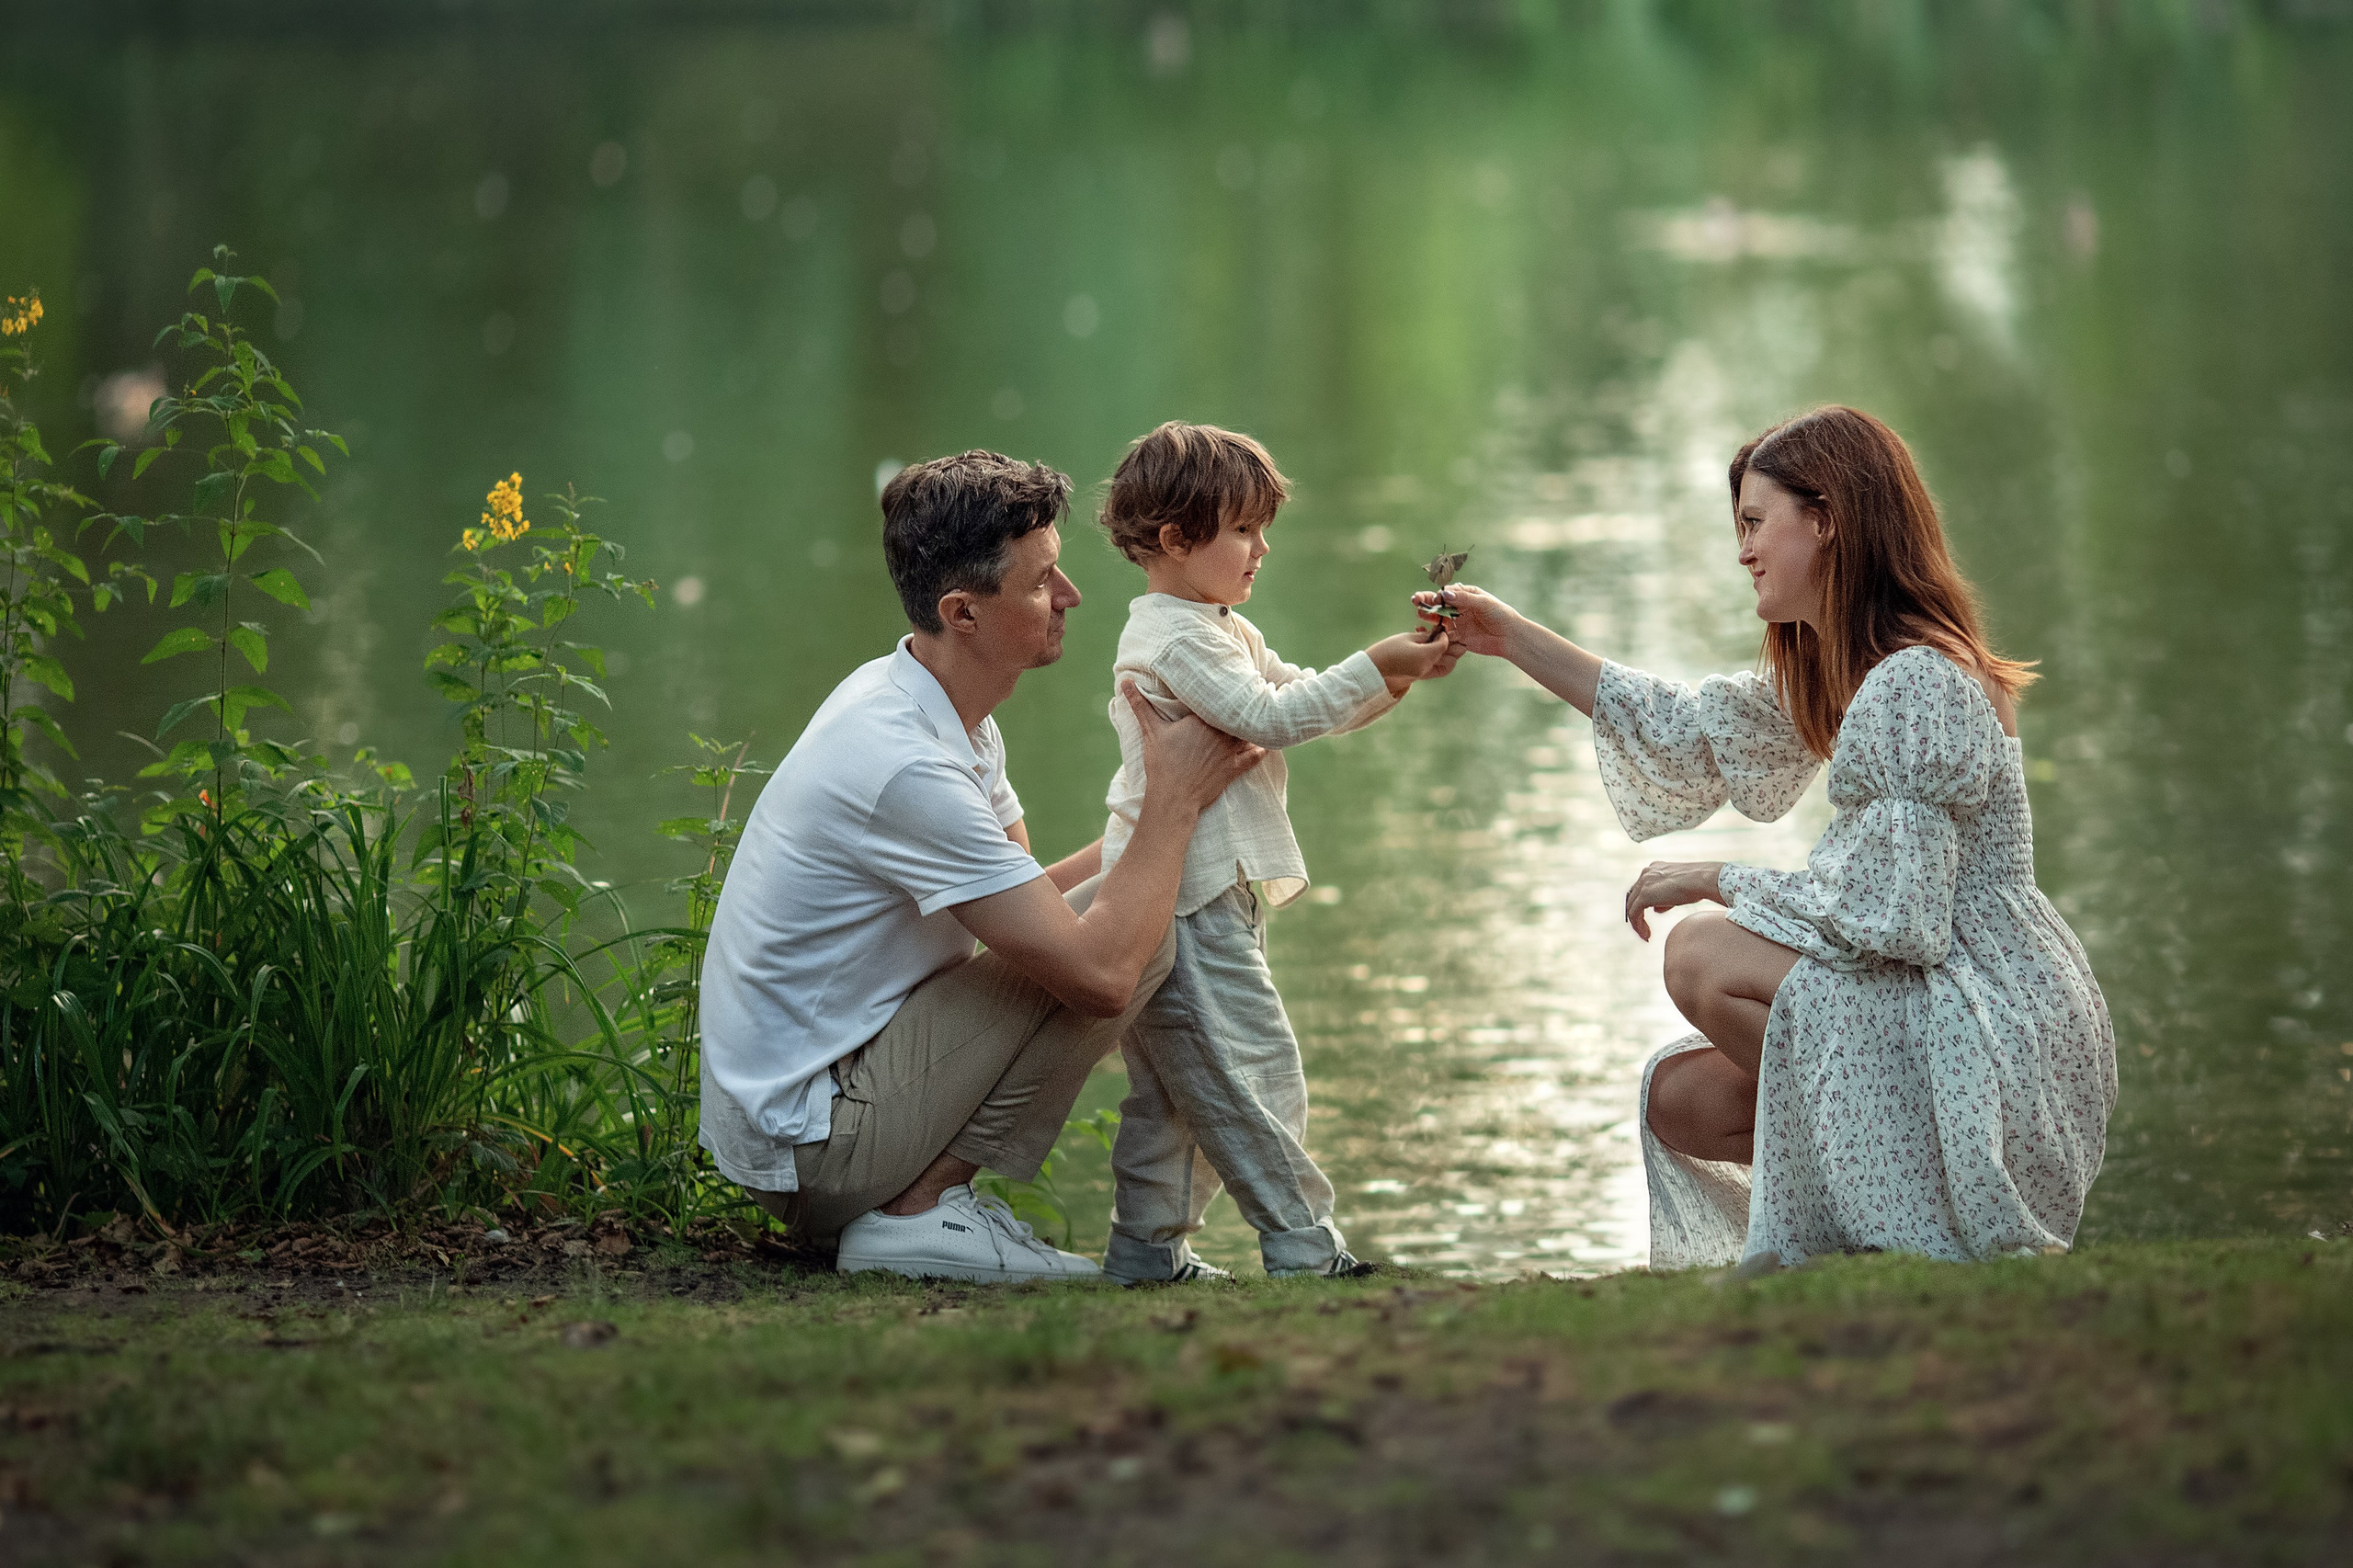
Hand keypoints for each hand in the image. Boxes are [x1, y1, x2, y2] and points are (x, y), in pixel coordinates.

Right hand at [1122, 681, 1265, 813]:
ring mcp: (1229, 751)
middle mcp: (1220, 732)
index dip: (1224, 692)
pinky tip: (1266, 744)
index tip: (1230, 683)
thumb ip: (1140, 704)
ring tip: (1260, 716)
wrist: (1173, 798)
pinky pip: (1254, 757)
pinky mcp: (1234, 769)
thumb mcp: (1151, 731)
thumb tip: (1124, 681)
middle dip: (1240, 707)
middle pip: (1236, 715)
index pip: (1218, 700)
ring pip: (1247, 733)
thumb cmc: (1161, 763)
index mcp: (1202, 719)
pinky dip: (1261, 750)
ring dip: (1252, 727)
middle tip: (1252, 694)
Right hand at [1366, 630, 1454, 695]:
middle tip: (1442, 637)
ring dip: (1443, 654)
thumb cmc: (1388, 649)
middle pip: (1448, 657)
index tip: (1440, 629)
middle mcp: (1427, 667)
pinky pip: (1434, 668)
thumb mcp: (1408, 638)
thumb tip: (1438, 633)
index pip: (1444, 645)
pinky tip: (1425, 650)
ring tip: (1434, 644)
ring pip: (1444, 665)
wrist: (1374, 668)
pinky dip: (1434, 659)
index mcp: (1425, 656)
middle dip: (1448, 647)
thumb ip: (1426, 636)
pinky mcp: (1420, 676)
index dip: (1444, 636)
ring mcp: (1424, 673)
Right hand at [1412, 583, 1520, 657]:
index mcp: (1467, 595)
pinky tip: (1425, 630)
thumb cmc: (1500, 615)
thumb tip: (1444, 593)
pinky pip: (1443, 634)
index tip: (1434, 598)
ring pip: (1439, 618)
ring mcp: (1458, 622)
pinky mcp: (1458, 637)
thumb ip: (1463, 599)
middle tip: (1416, 600)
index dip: (1439, 594)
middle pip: (1440, 604)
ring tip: (1419, 614)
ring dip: (1428, 616)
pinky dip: (1434, 632)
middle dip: (1427, 602)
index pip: (1448, 592)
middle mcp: (1460, 608)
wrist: (1509, 637)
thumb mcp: (1483, 603)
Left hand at [1623, 860, 1725, 941]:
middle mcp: (1646, 873)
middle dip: (1637, 914)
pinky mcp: (1645, 895)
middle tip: (1644, 929)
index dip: (1642, 903)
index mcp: (1654, 868)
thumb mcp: (1678, 891)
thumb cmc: (1698, 884)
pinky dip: (1638, 926)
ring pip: (1632, 906)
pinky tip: (1646, 935)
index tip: (1648, 918)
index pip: (1642, 887)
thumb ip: (1665, 899)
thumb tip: (1656, 909)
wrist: (1703, 880)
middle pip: (1633, 896)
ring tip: (1646, 936)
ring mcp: (1644, 883)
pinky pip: (1634, 913)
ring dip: (1637, 923)